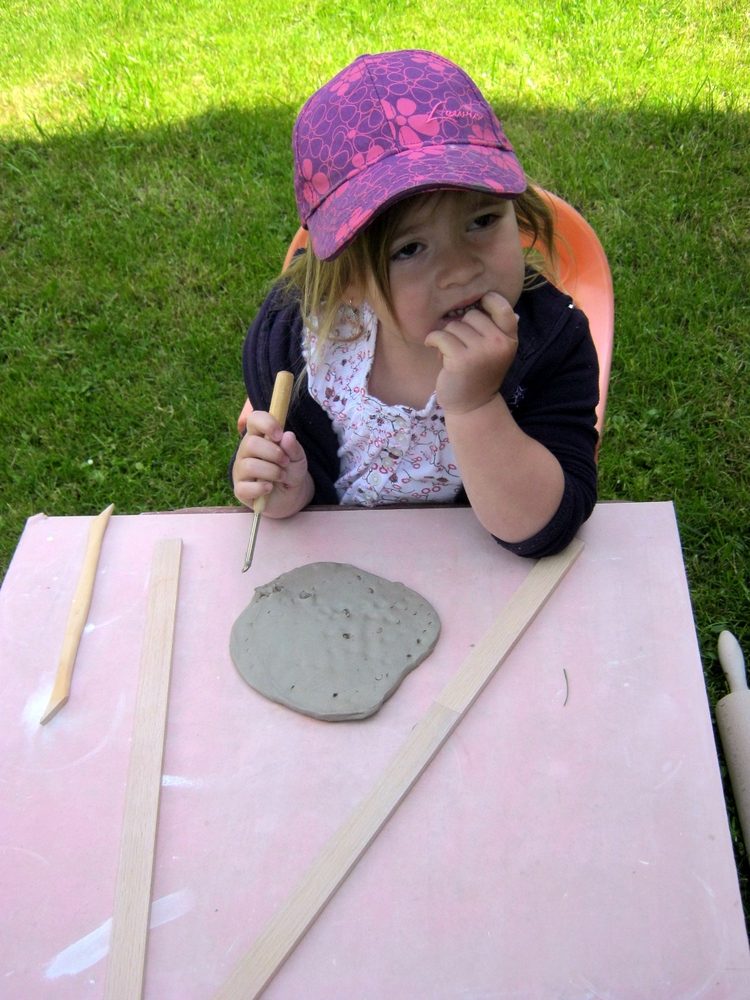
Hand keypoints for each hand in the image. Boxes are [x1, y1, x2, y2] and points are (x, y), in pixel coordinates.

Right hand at [232, 409, 309, 512]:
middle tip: (285, 462)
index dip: (266, 424)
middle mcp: (246, 451)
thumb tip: (287, 436)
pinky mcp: (240, 489)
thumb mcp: (298, 458)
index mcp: (258, 436)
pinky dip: (261, 488)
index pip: (254, 420)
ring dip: (271, 471)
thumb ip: (293, 448)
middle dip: (273, 453)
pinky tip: (270, 488)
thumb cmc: (290, 470)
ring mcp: (241, 470)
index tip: (279, 435)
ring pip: (249, 466)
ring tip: (282, 476)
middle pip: (250, 443)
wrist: (291, 495)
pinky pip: (245, 487)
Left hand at [424, 291, 517, 414]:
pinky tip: (434, 349)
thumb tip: (490, 298)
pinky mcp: (461, 360)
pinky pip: (440, 336)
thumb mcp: (495, 350)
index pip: (503, 307)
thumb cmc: (480, 374)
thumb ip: (495, 327)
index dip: (489, 300)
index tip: (479, 306)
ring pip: (454, 326)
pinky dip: (433, 341)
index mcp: (509, 339)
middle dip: (461, 327)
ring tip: (450, 353)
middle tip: (460, 345)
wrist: (473, 405)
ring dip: (447, 337)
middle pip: (472, 315)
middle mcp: (498, 343)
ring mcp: (480, 351)